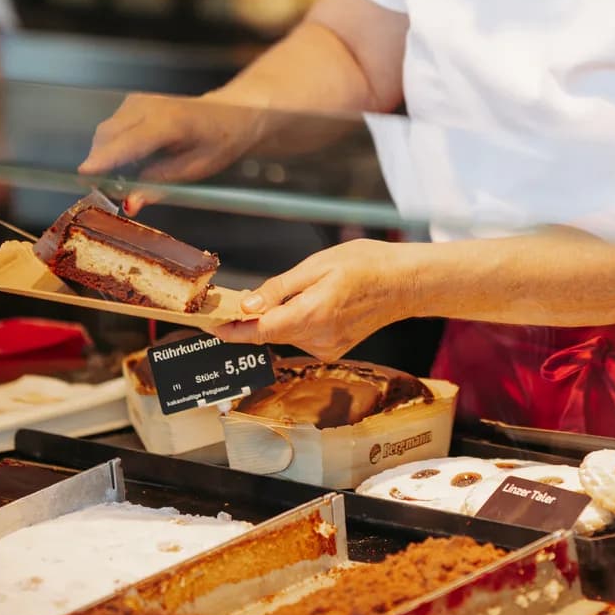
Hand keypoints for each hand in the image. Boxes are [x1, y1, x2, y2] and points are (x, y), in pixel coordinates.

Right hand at [79, 92, 266, 212]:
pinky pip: (112, 127)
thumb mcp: (195, 170)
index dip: (105, 159)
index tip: (84, 175)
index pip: (129, 141)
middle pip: (108, 136)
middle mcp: (149, 106)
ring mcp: (139, 101)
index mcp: (170, 122)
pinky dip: (113, 146)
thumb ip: (159, 186)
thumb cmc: (219, 141)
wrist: (231, 112)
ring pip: (106, 132)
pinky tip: (131, 160)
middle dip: (101, 164)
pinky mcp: (133, 102)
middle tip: (106, 192)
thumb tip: (129, 205)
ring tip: (125, 177)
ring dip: (106, 156)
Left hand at [208, 239, 419, 360]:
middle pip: (270, 332)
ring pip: (286, 334)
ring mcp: (327, 348)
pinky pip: (302, 336)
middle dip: (252, 317)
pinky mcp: (334, 350)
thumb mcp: (318, 265)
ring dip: (279, 317)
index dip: (230, 330)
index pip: (259, 330)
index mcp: (311, 315)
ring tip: (301, 288)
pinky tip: (314, 302)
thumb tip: (247, 305)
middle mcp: (318, 339)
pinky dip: (297, 321)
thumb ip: (280, 288)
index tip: (209, 325)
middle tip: (239, 298)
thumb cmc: (366, 265)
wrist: (405, 283)